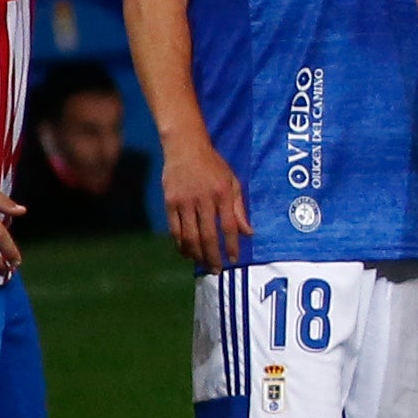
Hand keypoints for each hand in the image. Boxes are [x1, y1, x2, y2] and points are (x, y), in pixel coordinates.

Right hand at [162, 138, 248, 269]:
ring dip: (196, 253)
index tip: (233, 259)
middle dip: (212, 256)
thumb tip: (248, 233)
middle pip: (207, 235)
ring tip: (202, 263)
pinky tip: (186, 252)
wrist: (185, 147)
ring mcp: (184, 201)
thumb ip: (240, 209)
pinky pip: (174, 229)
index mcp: (222, 194)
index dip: (231, 245)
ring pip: (189, 235)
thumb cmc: (214, 165)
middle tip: (216, 270)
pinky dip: (180, 243)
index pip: (228, 226)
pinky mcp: (169, 202)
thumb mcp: (233, 182)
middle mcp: (203, 199)